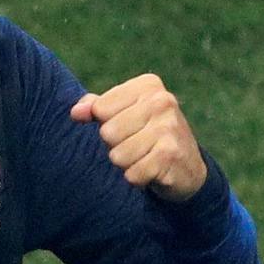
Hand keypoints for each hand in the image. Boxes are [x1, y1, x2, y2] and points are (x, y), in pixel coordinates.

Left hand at [69, 73, 206, 201]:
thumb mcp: (122, 113)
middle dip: (115, 145)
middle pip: (107, 132)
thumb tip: (76, 112)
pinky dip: (137, 178)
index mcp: (148, 86)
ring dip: (126, 163)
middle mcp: (162, 101)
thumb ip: (95, 107)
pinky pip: (131, 174)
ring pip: (117, 155)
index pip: (99, 108)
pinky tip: (152, 171)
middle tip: (136, 144)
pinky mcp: (170, 155)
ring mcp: (168, 128)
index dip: (106, 123)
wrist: (187, 167)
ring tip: (144, 156)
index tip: (127, 125)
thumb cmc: (145, 134)